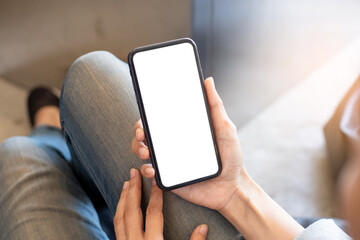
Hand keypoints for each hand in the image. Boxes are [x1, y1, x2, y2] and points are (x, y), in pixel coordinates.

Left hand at [114, 168, 207, 239]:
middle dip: (133, 190)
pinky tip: (121, 207)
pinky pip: (116, 227)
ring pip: (119, 218)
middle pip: (132, 211)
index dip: (156, 195)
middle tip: (133, 173)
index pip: (153, 213)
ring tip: (125, 185)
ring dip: (123, 199)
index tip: (157, 182)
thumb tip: (203, 227)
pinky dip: (118, 213)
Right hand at [131, 77, 245, 210]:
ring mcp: (169, 161)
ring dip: (137, 147)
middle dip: (138, 130)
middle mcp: (172, 144)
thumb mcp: (225, 128)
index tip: (145, 112)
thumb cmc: (230, 157)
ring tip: (145, 151)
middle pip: (147, 133)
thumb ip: (215, 106)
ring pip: (143, 150)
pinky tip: (152, 169)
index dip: (148, 115)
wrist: (232, 187)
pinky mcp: (168, 177)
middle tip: (142, 133)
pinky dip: (146, 169)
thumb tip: (208, 81)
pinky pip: (150, 172)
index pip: (160, 119)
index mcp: (182, 131)